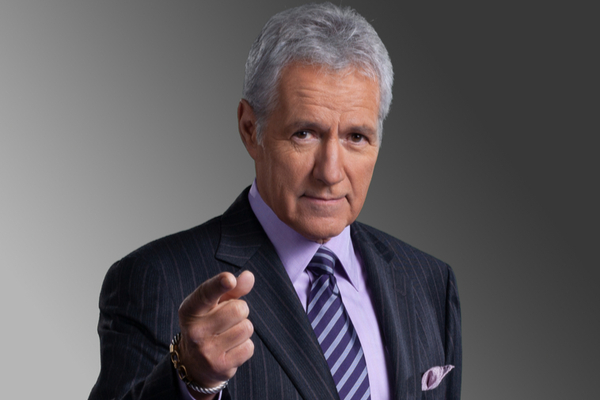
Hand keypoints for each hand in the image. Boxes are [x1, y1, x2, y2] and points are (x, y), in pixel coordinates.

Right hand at [178, 271, 254, 398]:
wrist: (195, 363)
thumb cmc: (209, 323)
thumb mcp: (215, 305)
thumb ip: (232, 289)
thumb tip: (249, 276)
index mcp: (190, 310)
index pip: (206, 294)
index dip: (219, 284)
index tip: (229, 279)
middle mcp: (195, 330)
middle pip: (239, 309)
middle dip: (240, 311)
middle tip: (227, 320)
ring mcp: (206, 350)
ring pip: (246, 328)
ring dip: (243, 329)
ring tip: (228, 335)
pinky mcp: (220, 367)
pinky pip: (249, 347)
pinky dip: (245, 347)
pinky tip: (230, 349)